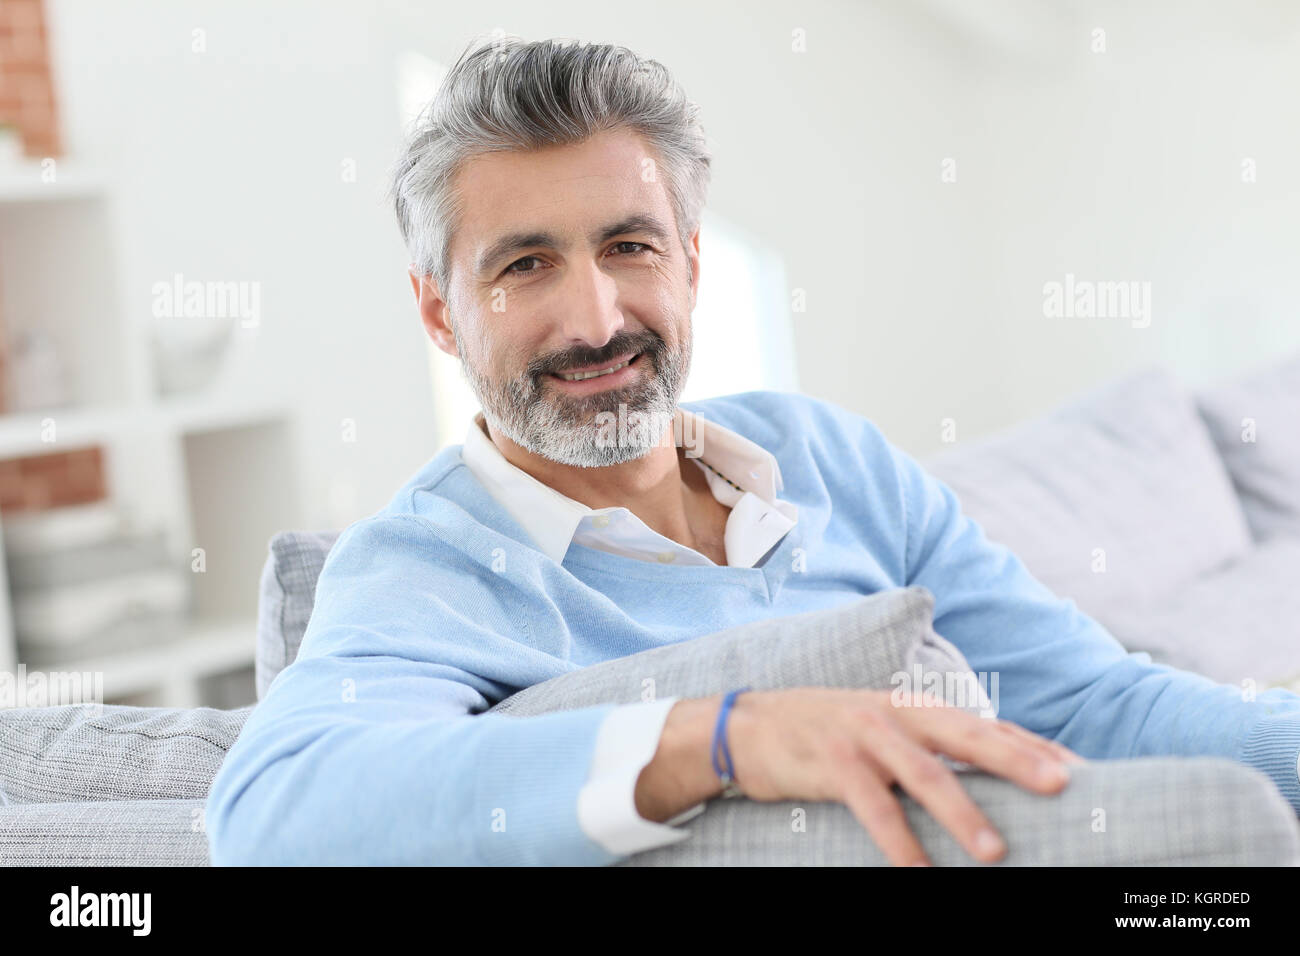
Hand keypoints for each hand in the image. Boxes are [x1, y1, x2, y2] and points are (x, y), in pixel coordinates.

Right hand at [723, 687, 1081, 865]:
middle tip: (1062, 786)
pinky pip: (872, 808)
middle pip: (967, 735)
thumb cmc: (823, 734)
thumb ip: (924, 746)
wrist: (746, 725)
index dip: (1031, 746)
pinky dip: (898, 842)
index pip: (985, 723)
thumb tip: (983, 779)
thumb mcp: (878, 728)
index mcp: (914, 706)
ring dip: (963, 814)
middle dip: (1017, 760)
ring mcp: (862, 734)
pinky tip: (918, 873)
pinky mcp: (831, 762)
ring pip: (924, 774)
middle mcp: (895, 712)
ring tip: (995, 852)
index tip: (1079, 772)